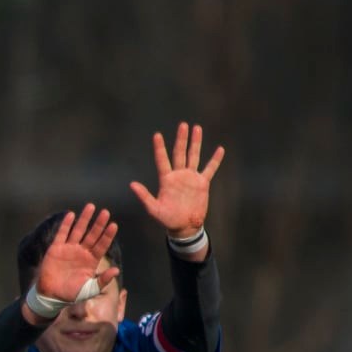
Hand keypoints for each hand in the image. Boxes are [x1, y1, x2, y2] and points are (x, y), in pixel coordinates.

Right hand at [33, 203, 119, 305]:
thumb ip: (102, 280)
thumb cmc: (71, 293)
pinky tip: (71, 215)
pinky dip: (66, 225)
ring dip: (84, 219)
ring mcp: (69, 248)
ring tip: (91, 207)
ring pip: (78, 231)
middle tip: (105, 212)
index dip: (107, 235)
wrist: (51, 295)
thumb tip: (116, 270)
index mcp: (91, 260)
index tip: (114, 225)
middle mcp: (82, 251)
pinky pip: (62, 234)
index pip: (101, 245)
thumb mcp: (89, 289)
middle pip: (92, 235)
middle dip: (98, 224)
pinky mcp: (56, 248)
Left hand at [130, 121, 223, 237]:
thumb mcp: (154, 209)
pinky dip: (215, 160)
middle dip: (181, 139)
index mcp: (166, 180)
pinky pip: (210, 169)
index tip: (157, 135)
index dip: (159, 148)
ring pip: (194, 156)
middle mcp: (178, 175)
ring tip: (196, 128)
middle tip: (182, 125)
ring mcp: (190, 178)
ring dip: (195, 143)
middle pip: (179, 153)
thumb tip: (132, 184)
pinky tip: (219, 149)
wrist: (184, 226)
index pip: (162, 160)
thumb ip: (144, 196)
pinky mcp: (202, 183)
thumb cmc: (167, 219)